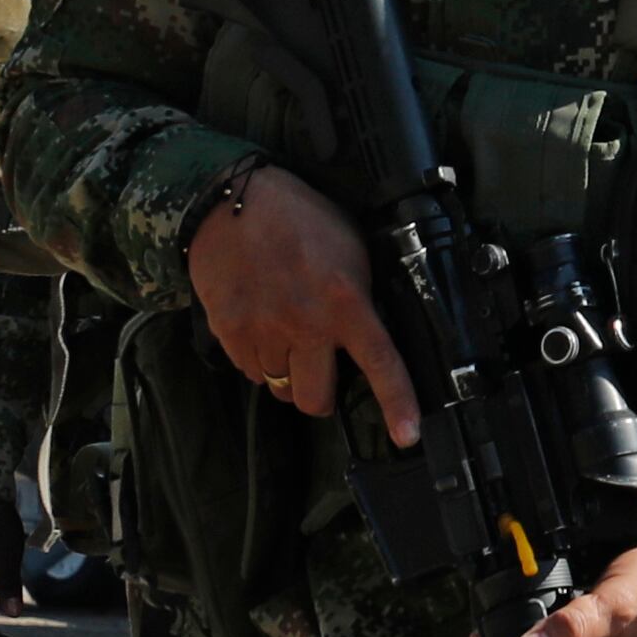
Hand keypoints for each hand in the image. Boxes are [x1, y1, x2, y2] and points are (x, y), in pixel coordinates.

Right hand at [189, 168, 417, 447]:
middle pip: (315, 399)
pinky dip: (257, 360)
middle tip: (320, 370)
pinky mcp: (229, 332)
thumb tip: (371, 330)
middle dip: (320, 394)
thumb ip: (360, 296)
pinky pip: (250, 371)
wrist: (232, 202)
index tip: (407, 435)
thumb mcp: (351, 250)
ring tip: (285, 334)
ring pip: (280, 387)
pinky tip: (261, 327)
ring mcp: (264, 331)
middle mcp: (306, 324)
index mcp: (345, 302)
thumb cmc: (299, 219)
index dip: (397, 403)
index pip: (380, 362)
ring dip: (286, 372)